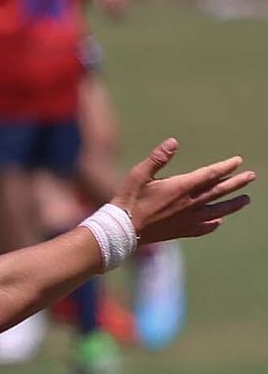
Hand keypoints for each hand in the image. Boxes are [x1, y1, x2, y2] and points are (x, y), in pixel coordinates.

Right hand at [114, 139, 253, 244]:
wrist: (123, 230)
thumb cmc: (129, 199)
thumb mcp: (139, 174)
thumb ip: (158, 158)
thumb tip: (173, 142)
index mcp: (180, 187)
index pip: (210, 175)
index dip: (225, 167)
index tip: (238, 161)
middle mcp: (189, 204)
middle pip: (219, 192)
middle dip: (237, 183)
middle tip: (251, 176)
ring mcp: (187, 220)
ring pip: (217, 211)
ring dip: (233, 205)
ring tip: (246, 200)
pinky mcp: (181, 231)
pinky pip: (204, 228)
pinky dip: (214, 223)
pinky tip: (219, 221)